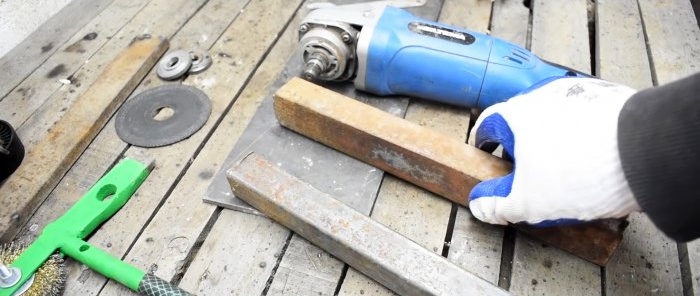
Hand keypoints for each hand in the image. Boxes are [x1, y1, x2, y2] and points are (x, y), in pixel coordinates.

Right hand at [468, 77, 640, 225]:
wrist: (644, 154)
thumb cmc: (580, 174)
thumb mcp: (527, 202)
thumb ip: (496, 204)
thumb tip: (480, 204)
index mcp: (514, 116)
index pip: (486, 125)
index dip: (483, 144)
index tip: (486, 156)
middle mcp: (541, 95)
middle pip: (521, 121)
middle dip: (521, 145)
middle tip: (529, 172)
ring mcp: (576, 92)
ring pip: (554, 116)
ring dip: (553, 137)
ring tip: (568, 168)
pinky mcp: (606, 95)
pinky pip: (584, 115)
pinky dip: (583, 132)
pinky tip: (594, 156)